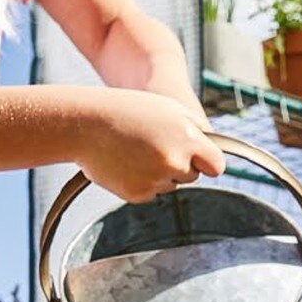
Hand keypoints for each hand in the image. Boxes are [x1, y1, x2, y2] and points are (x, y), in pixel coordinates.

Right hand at [75, 91, 225, 202]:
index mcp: (188, 138)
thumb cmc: (128, 110)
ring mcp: (156, 180)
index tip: (200, 160)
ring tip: (136, 150)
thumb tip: (214, 152)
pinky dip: (141, 182)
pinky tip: (126, 163)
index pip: (216, 165)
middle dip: (181, 165)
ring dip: (160, 173)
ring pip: (170, 184)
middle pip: (192, 176)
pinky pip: (150, 193)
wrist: (85, 125)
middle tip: (155, 146)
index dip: (207, 161)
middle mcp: (175, 162)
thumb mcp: (170, 108)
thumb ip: (197, 129)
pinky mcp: (137, 194)